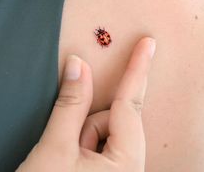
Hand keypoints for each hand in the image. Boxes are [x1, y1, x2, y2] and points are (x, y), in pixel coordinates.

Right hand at [16, 36, 155, 171]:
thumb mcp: (55, 149)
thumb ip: (70, 103)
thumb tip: (78, 65)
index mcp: (125, 166)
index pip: (131, 103)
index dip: (138, 68)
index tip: (148, 44)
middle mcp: (129, 170)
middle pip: (113, 121)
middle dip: (88, 124)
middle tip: (65, 146)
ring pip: (104, 132)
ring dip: (82, 137)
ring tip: (64, 160)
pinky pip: (100, 143)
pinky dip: (83, 143)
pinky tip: (69, 161)